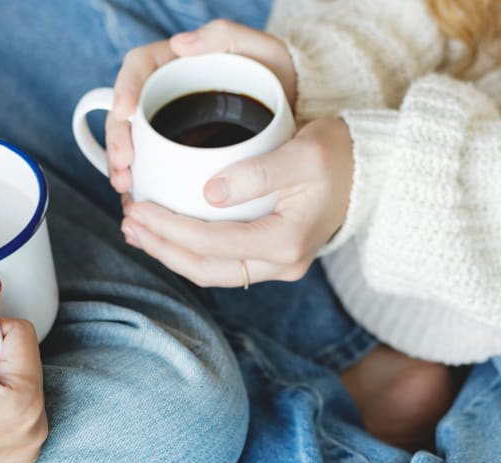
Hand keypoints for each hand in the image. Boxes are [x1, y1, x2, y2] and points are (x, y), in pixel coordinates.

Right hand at [106, 20, 295, 193]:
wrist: (296, 123)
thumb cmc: (279, 83)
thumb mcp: (264, 52)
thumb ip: (228, 36)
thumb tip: (179, 44)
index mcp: (178, 65)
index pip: (140, 66)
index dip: (125, 86)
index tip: (124, 111)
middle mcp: (167, 96)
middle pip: (128, 113)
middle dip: (118, 140)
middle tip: (124, 166)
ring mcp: (169, 129)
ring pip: (134, 146)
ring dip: (123, 169)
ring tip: (128, 189)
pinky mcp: (176, 157)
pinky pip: (149, 171)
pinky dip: (142, 189)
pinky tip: (142, 207)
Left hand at [121, 116, 353, 285]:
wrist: (371, 170)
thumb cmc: (339, 154)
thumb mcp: (303, 152)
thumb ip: (259, 173)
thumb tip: (209, 193)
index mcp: (287, 242)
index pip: (213, 243)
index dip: (169, 229)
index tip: (138, 208)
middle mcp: (282, 264)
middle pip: (206, 268)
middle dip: (162, 247)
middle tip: (128, 222)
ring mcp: (278, 266)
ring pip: (211, 272)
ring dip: (171, 254)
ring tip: (137, 230)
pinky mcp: (272, 258)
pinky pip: (222, 263)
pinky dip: (189, 251)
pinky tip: (166, 234)